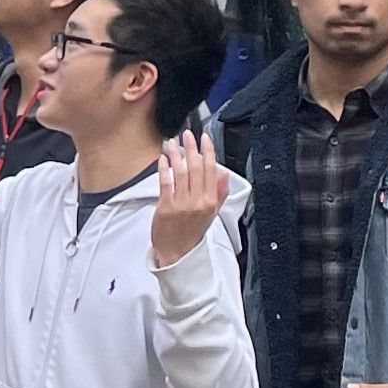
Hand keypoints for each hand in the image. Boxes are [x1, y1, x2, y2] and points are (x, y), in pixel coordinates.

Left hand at [147, 133, 225, 266]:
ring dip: (177, 155)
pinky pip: (166, 183)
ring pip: (181, 173)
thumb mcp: (212, 214)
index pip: (211, 171)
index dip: (208, 152)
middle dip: (192, 148)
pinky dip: (164, 169)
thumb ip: (219, 193)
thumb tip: (224, 173)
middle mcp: (198, 201)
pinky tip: (163, 158)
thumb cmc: (193, 232)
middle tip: (188, 134)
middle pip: (196, 168)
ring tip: (173, 142)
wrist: (176, 253)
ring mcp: (182, 204)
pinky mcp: (166, 207)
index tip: (205, 138)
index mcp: (211, 202)